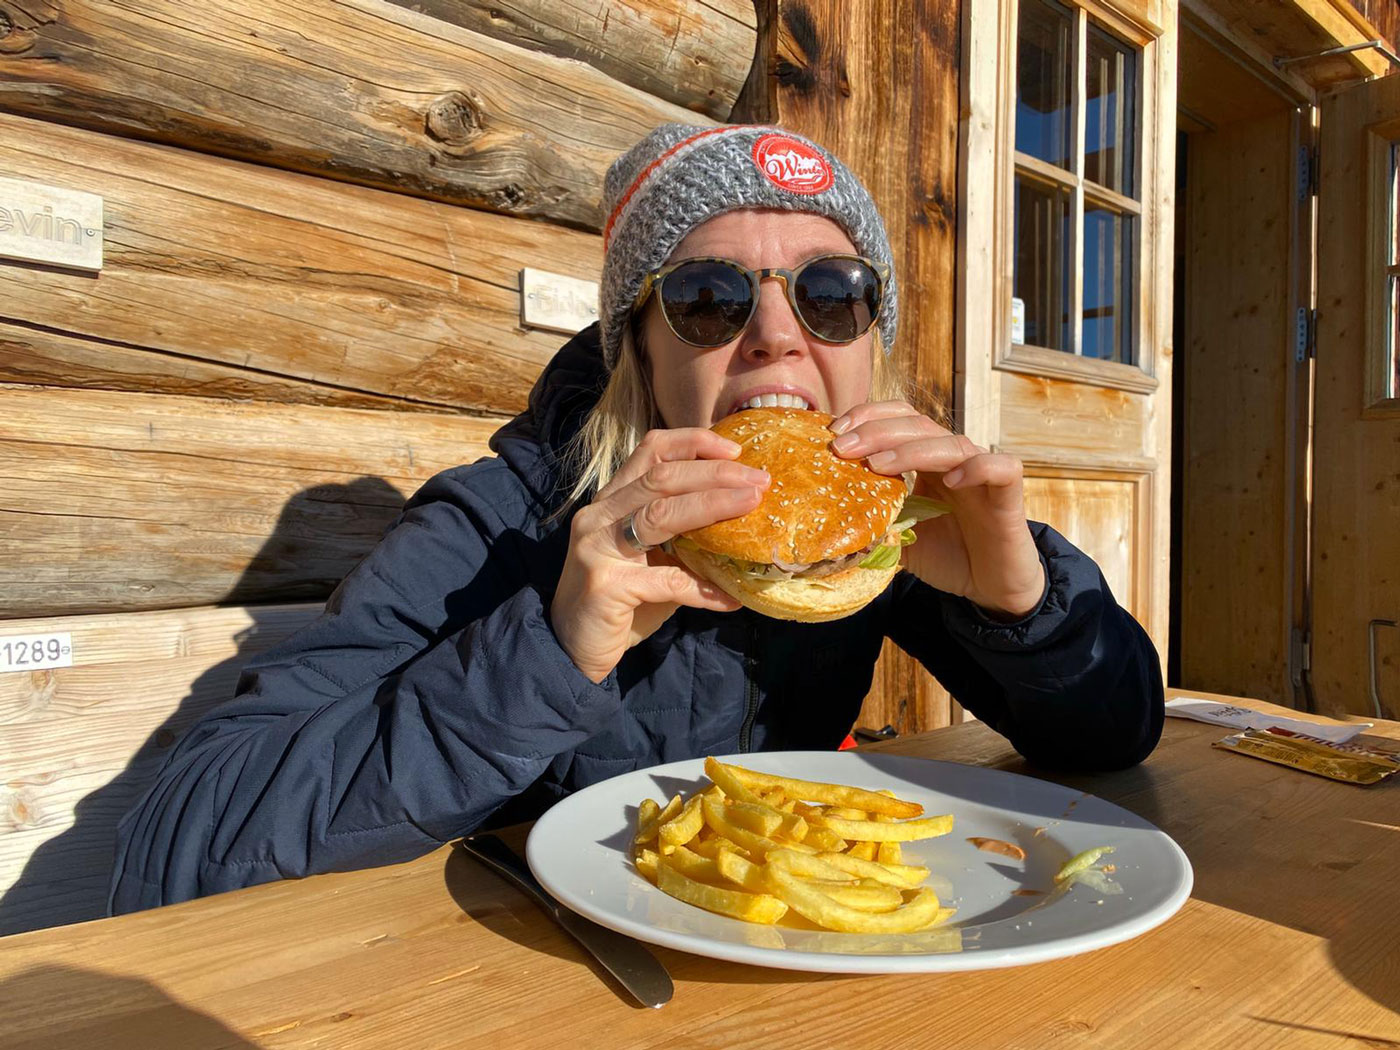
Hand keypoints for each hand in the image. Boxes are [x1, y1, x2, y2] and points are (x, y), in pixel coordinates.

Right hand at [551, 429, 769, 682]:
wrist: (572, 650)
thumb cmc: (621, 603)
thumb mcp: (652, 560)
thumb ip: (684, 537)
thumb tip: (743, 523)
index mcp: (611, 500)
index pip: (650, 451)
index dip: (693, 442)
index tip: (735, 450)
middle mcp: (599, 515)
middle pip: (661, 478)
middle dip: (715, 474)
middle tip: (759, 481)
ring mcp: (597, 547)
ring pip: (659, 514)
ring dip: (712, 505)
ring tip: (752, 506)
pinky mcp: (605, 585)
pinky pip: (665, 581)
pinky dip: (703, 589)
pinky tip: (730, 598)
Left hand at [829, 402, 1043, 619]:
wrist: (991, 587)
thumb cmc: (947, 556)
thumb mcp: (898, 540)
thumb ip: (872, 525)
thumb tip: (827, 524)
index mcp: (925, 461)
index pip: (899, 419)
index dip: (868, 417)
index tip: (834, 433)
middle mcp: (952, 459)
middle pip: (917, 425)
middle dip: (876, 431)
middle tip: (843, 447)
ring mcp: (981, 474)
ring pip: (952, 443)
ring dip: (912, 449)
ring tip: (879, 464)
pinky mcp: (1009, 494)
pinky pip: (1001, 468)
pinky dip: (977, 468)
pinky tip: (952, 482)